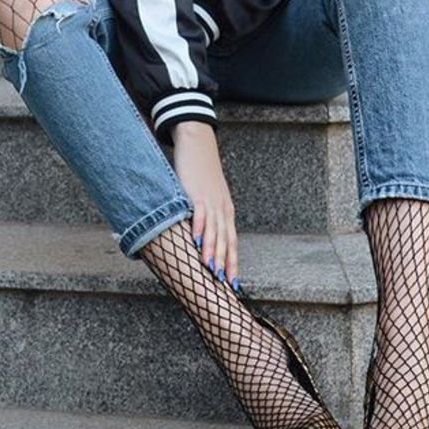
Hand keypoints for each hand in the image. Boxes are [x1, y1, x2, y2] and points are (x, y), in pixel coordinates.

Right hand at [171, 121, 238, 290]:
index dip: (233, 262)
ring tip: (211, 269)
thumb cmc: (202, 173)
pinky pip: (199, 212)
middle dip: (224, 263)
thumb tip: (201, 237)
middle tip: (223, 284)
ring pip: (214, 230)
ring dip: (212, 250)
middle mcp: (222, 208)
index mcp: (226, 211)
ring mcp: (210, 200)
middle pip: (225, 240)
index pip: (231, 241)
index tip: (233, 283)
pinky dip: (198, 227)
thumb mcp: (209, 196)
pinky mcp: (196, 192)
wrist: (198, 144)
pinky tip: (196, 241)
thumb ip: (207, 216)